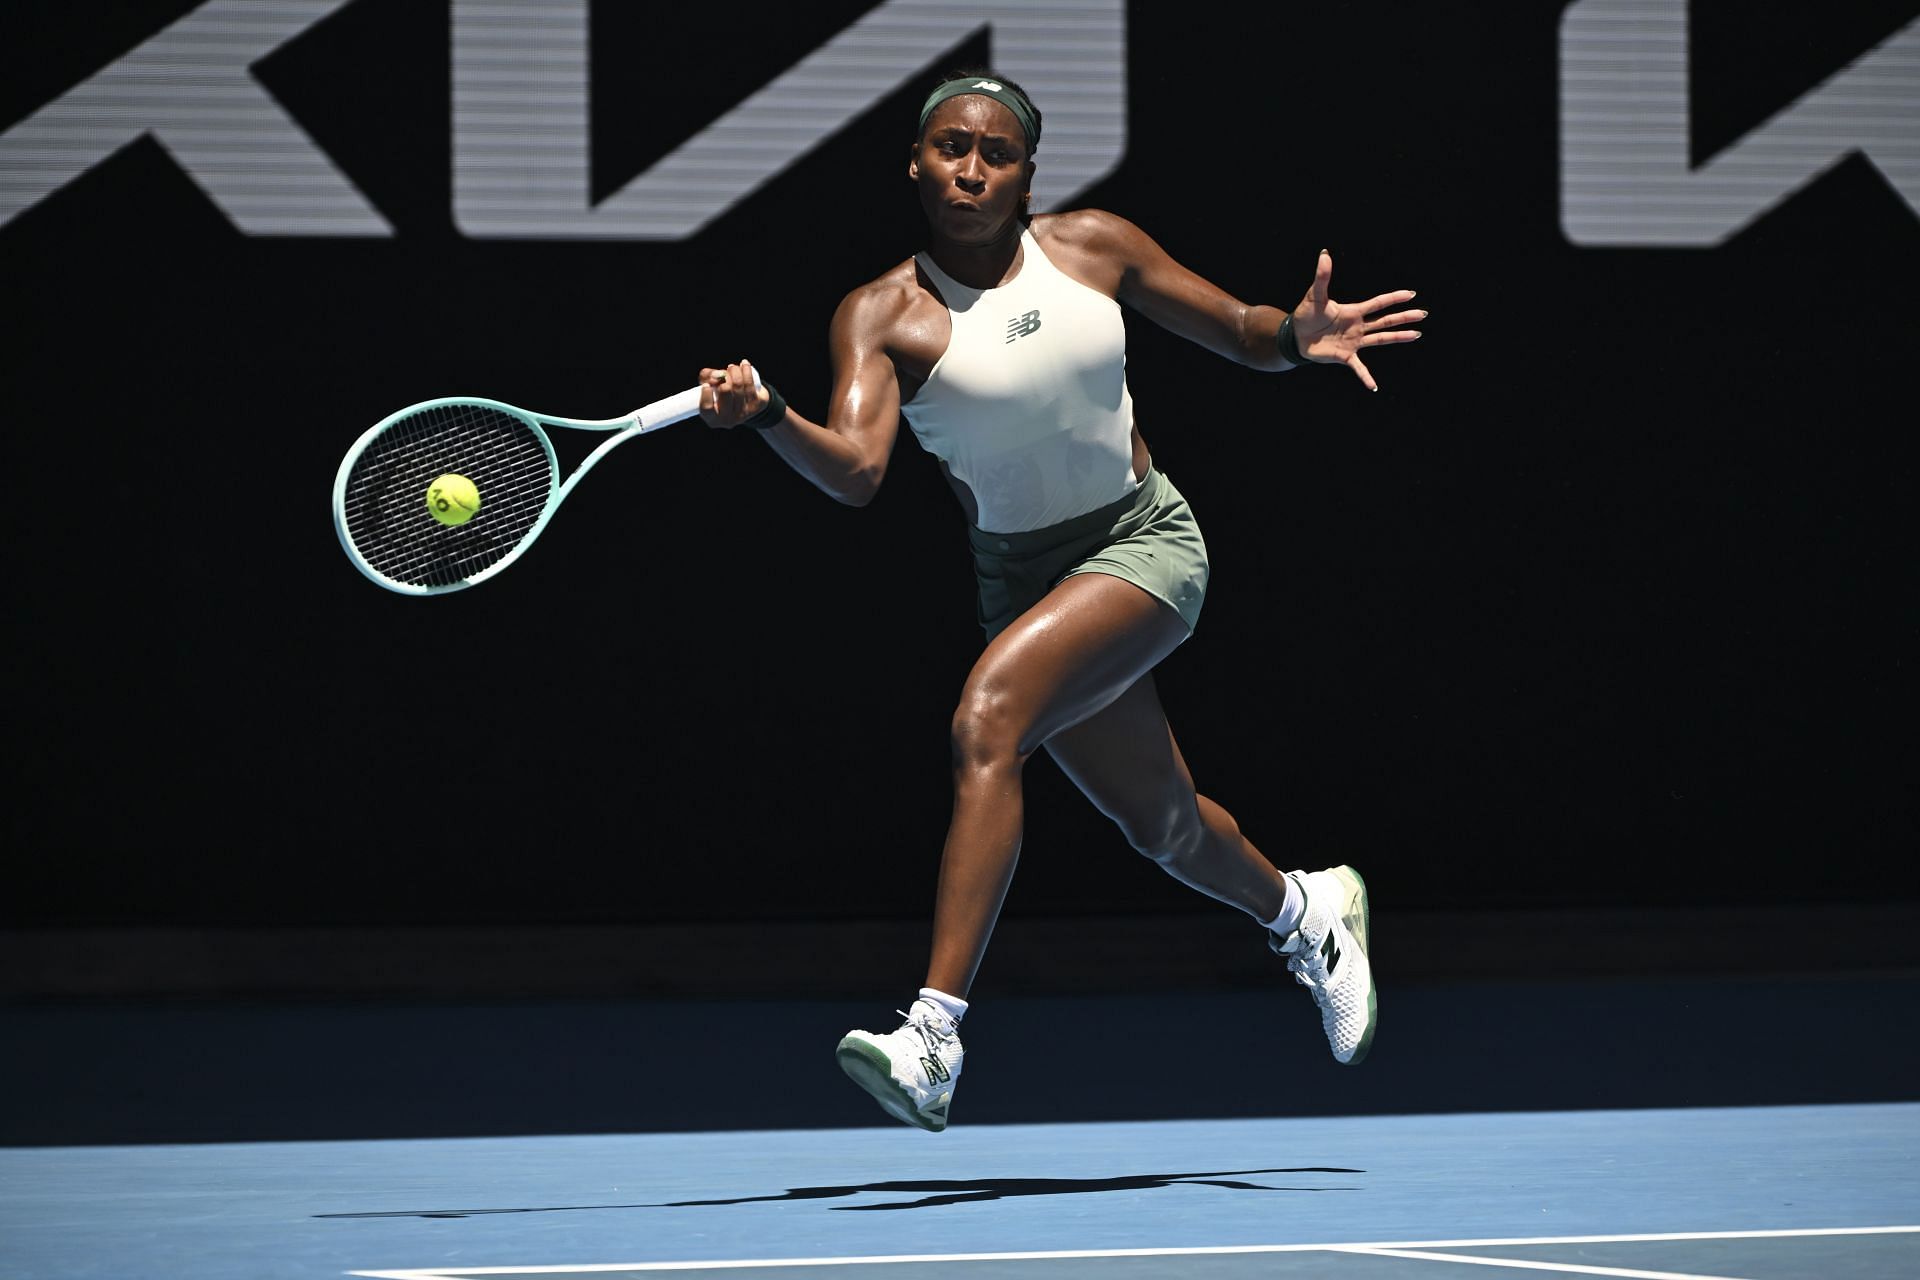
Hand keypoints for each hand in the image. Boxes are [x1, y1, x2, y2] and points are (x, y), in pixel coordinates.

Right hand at [697, 359, 768, 426]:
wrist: (746, 400)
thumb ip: (706, 377)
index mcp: (712, 418)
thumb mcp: (708, 385)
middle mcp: (728, 420)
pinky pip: (750, 384)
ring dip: (734, 370)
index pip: (707, 408)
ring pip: (738, 385)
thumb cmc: (721, 392)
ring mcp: (743, 414)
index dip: (706, 395)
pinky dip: (746, 370)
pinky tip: (744, 364)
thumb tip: (717, 375)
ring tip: (732, 367)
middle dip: (724, 375)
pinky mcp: (755, 406)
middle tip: (725, 372)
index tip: (706, 384)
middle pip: (725, 390)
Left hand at [1288, 250, 1424, 391]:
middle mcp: (1358, 326)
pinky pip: (1358, 368)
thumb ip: (1321, 277)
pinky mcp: (1345, 356)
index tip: (1411, 294)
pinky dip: (1366, 377)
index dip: (1394, 298)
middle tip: (1422, 314)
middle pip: (1386, 321)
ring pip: (1380, 339)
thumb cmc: (1306, 315)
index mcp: (1354, 311)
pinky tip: (1374, 387)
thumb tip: (1324, 254)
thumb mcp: (1314, 296)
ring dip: (1398, 338)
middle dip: (1404, 317)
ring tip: (1416, 335)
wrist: (1295, 337)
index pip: (1378, 303)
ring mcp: (1354, 342)